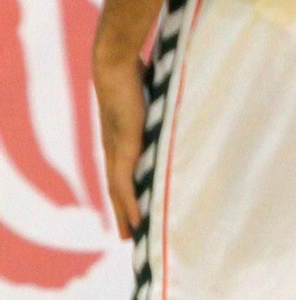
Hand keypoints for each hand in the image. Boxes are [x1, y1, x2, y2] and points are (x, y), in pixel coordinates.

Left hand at [92, 42, 145, 241]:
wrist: (114, 63)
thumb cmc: (133, 71)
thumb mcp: (149, 95)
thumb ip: (158, 105)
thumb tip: (177, 99)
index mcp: (120, 138)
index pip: (121, 173)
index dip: (125, 193)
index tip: (131, 210)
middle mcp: (114, 149)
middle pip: (116, 189)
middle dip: (122, 213)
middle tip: (128, 235)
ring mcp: (116, 150)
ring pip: (118, 192)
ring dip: (124, 215)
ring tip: (130, 236)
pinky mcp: (123, 148)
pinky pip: (124, 183)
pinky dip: (129, 203)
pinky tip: (134, 219)